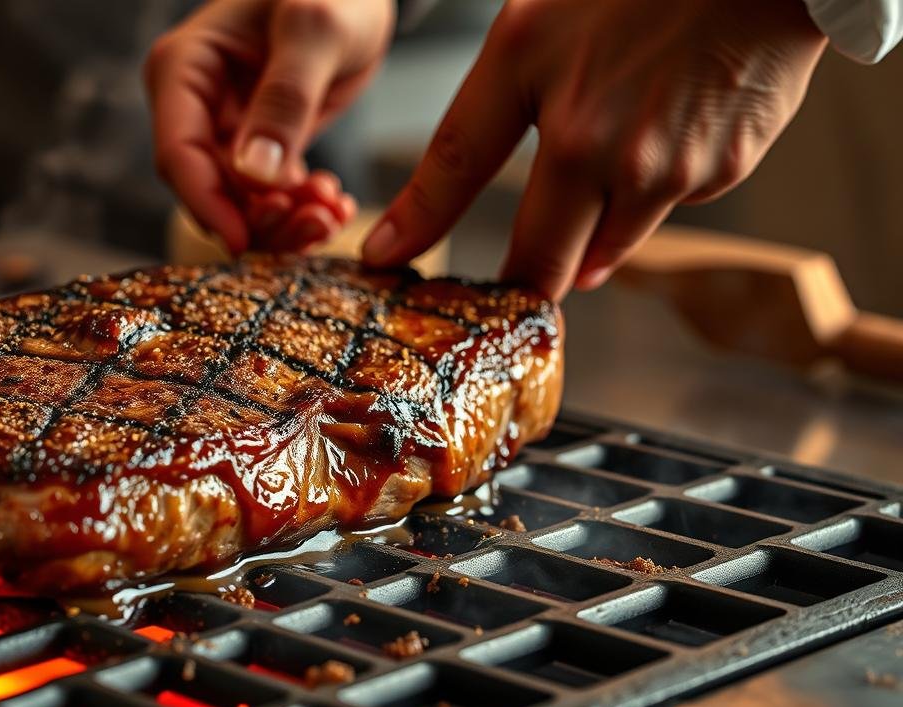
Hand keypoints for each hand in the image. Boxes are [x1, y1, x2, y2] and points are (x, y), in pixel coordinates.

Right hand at [144, 0, 391, 252]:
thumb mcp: (316, 30)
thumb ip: (286, 97)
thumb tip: (255, 174)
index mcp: (183, 68)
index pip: (178, 153)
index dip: (208, 205)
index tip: (246, 242)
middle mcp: (194, 105)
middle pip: (207, 188)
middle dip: (258, 218)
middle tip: (314, 224)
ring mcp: (225, 128)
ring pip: (239, 201)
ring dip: (284, 220)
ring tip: (331, 213)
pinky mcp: (258, 145)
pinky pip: (268, 195)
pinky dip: (300, 209)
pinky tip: (335, 206)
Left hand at [362, 0, 827, 298]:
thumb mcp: (540, 25)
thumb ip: (500, 108)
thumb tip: (493, 195)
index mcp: (542, 86)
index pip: (454, 169)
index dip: (413, 222)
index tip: (381, 257)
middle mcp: (601, 146)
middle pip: (544, 263)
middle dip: (521, 281)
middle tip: (506, 286)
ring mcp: (667, 170)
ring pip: (608, 247)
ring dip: (591, 234)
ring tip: (609, 163)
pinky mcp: (721, 172)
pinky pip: (668, 205)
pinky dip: (657, 187)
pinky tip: (670, 126)